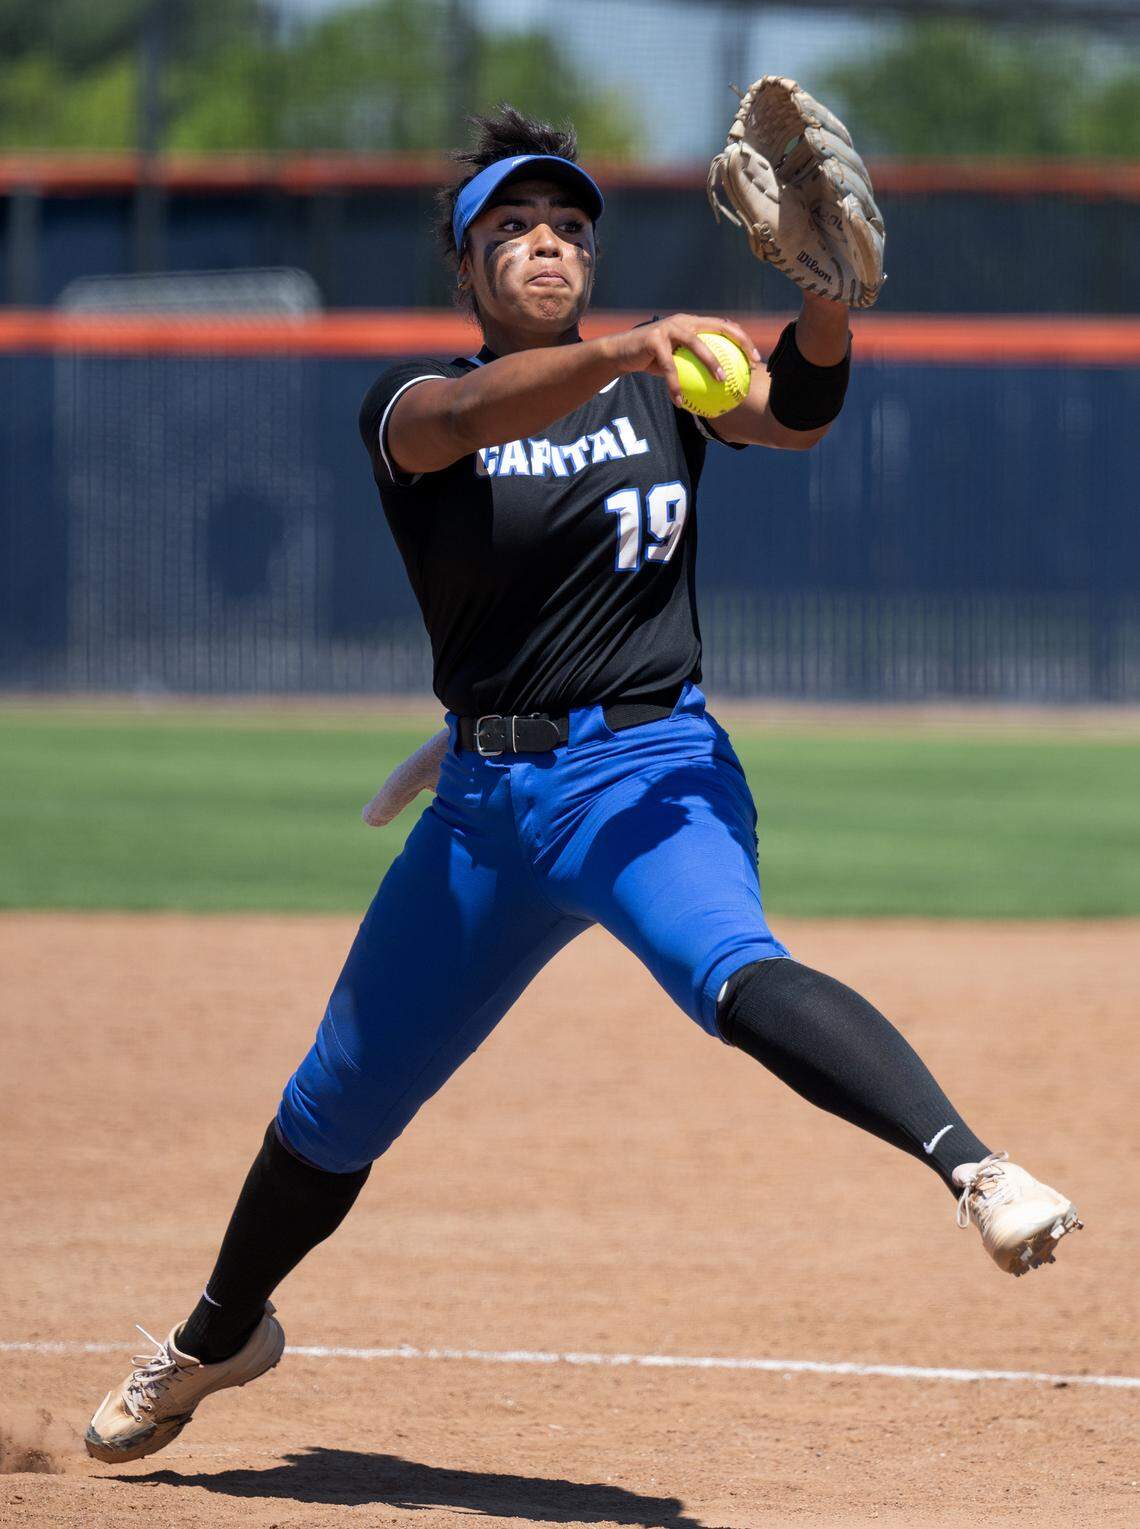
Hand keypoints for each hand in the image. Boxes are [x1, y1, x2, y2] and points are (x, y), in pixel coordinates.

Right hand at [604, 315, 760, 406]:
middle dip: (738, 342)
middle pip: (718, 327)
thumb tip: (719, 384)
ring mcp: (668, 328)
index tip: (755, 357)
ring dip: (710, 362)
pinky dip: (675, 385)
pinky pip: (669, 367)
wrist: (620, 353)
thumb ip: (694, 363)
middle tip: (749, 363)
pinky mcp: (653, 339)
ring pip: (696, 344)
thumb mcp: (675, 359)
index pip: (724, 326)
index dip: (742, 339)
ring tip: (721, 380)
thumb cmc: (651, 359)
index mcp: (692, 323)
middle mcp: (683, 321)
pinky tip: (680, 402)